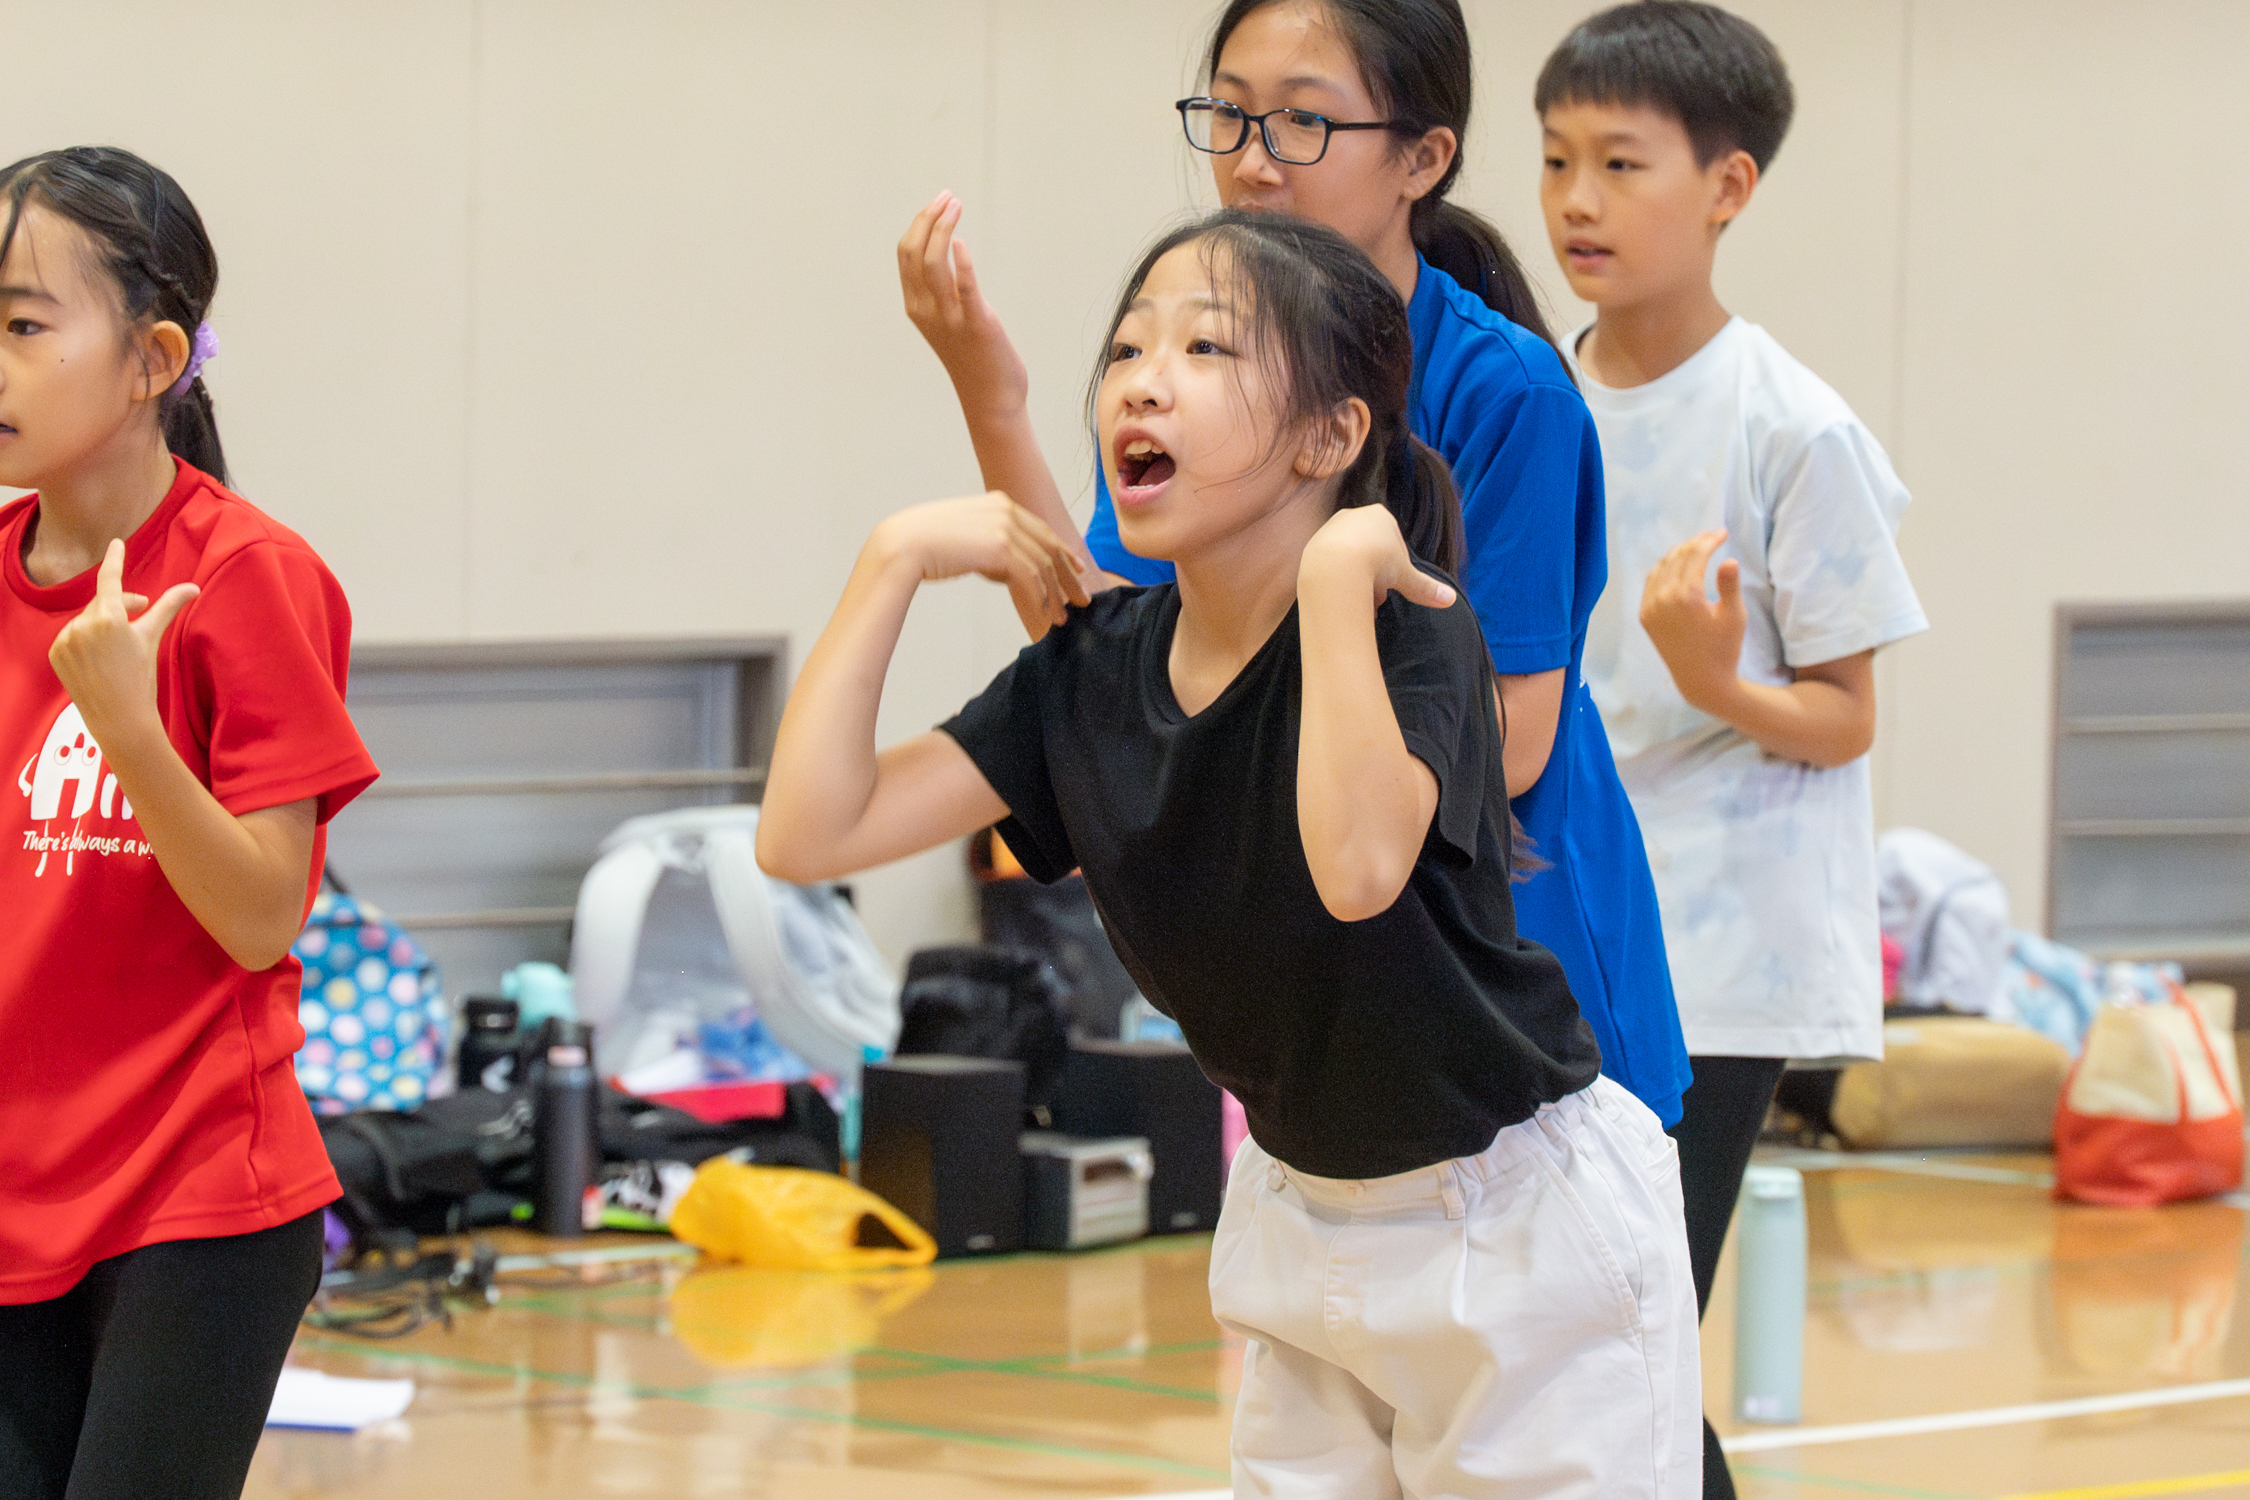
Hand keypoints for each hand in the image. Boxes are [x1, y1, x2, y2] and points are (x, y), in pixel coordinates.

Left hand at [48, 540, 198, 749]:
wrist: (119, 717)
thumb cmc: (141, 678)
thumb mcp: (153, 638)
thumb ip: (169, 607)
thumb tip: (193, 587)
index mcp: (109, 618)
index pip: (110, 579)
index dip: (115, 559)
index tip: (116, 543)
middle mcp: (82, 625)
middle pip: (102, 603)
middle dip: (121, 604)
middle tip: (142, 609)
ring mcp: (65, 639)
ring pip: (86, 620)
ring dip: (102, 623)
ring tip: (119, 643)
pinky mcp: (55, 653)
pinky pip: (71, 636)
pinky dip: (85, 639)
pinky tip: (99, 656)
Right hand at [874, 492, 1090, 626]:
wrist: (902, 544)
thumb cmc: (924, 544)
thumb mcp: (964, 534)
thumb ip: (988, 542)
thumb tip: (1006, 567)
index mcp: (999, 503)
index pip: (1041, 529)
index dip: (1062, 552)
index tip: (1075, 569)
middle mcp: (1006, 510)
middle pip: (1050, 546)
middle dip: (1069, 576)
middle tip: (1082, 599)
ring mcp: (1005, 527)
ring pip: (1044, 565)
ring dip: (1056, 595)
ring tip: (1062, 618)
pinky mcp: (1001, 548)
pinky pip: (1032, 577)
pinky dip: (1042, 599)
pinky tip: (1045, 615)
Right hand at [897, 192, 1029, 415]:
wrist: (990, 398)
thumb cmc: (973, 358)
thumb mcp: (946, 322)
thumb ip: (941, 292)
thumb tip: (949, 255)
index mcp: (916, 307)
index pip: (906, 254)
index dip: (919, 223)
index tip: (939, 203)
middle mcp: (927, 310)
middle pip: (915, 252)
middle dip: (928, 218)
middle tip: (948, 197)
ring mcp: (950, 318)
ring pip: (934, 264)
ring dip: (942, 228)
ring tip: (956, 205)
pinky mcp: (977, 324)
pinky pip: (965, 289)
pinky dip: (961, 264)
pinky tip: (961, 242)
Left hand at [1299, 504, 1457, 612]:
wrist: (1333, 567)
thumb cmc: (1375, 566)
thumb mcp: (1405, 577)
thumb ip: (1426, 587)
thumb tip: (1450, 600)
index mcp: (1380, 515)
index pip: (1393, 542)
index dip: (1395, 567)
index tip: (1392, 583)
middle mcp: (1354, 515)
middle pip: (1370, 550)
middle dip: (1375, 574)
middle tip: (1375, 596)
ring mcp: (1331, 528)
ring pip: (1350, 557)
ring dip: (1357, 578)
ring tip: (1359, 597)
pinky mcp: (1314, 543)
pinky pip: (1331, 563)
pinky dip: (1337, 578)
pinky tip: (1341, 592)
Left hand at [1639, 529, 1745, 707]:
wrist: (1700, 681)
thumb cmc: (1724, 648)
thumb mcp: (1734, 616)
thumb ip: (1730, 585)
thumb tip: (1728, 559)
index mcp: (1686, 596)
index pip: (1695, 555)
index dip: (1710, 540)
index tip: (1723, 533)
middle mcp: (1662, 598)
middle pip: (1677, 557)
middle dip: (1696, 543)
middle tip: (1713, 536)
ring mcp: (1650, 607)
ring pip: (1661, 567)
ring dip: (1679, 553)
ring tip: (1698, 548)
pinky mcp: (1645, 616)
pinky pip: (1651, 582)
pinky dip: (1664, 569)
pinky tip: (1677, 566)